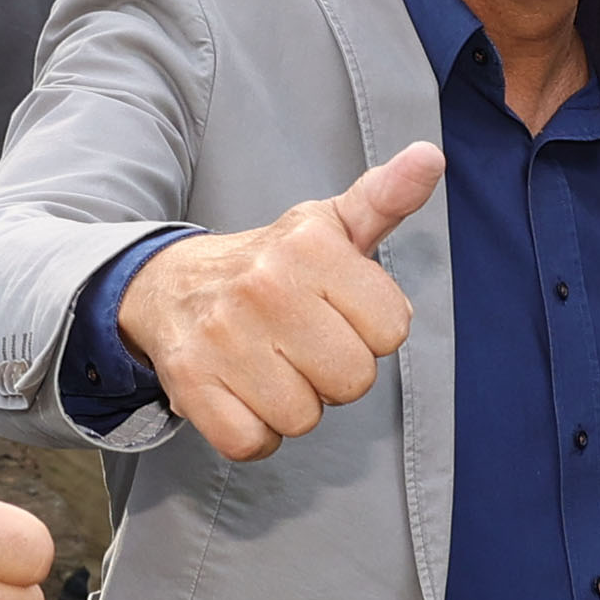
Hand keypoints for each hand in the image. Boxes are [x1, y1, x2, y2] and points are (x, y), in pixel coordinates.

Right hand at [116, 147, 440, 458]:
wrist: (168, 286)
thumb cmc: (271, 264)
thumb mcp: (329, 227)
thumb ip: (385, 199)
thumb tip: (431, 156)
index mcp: (310, 245)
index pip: (393, 329)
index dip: (371, 330)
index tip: (337, 313)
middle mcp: (265, 284)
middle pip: (353, 380)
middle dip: (334, 372)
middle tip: (302, 344)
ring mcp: (222, 335)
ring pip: (303, 418)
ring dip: (293, 404)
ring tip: (270, 366)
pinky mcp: (189, 381)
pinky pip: (252, 443)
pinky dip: (253, 432)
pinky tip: (243, 394)